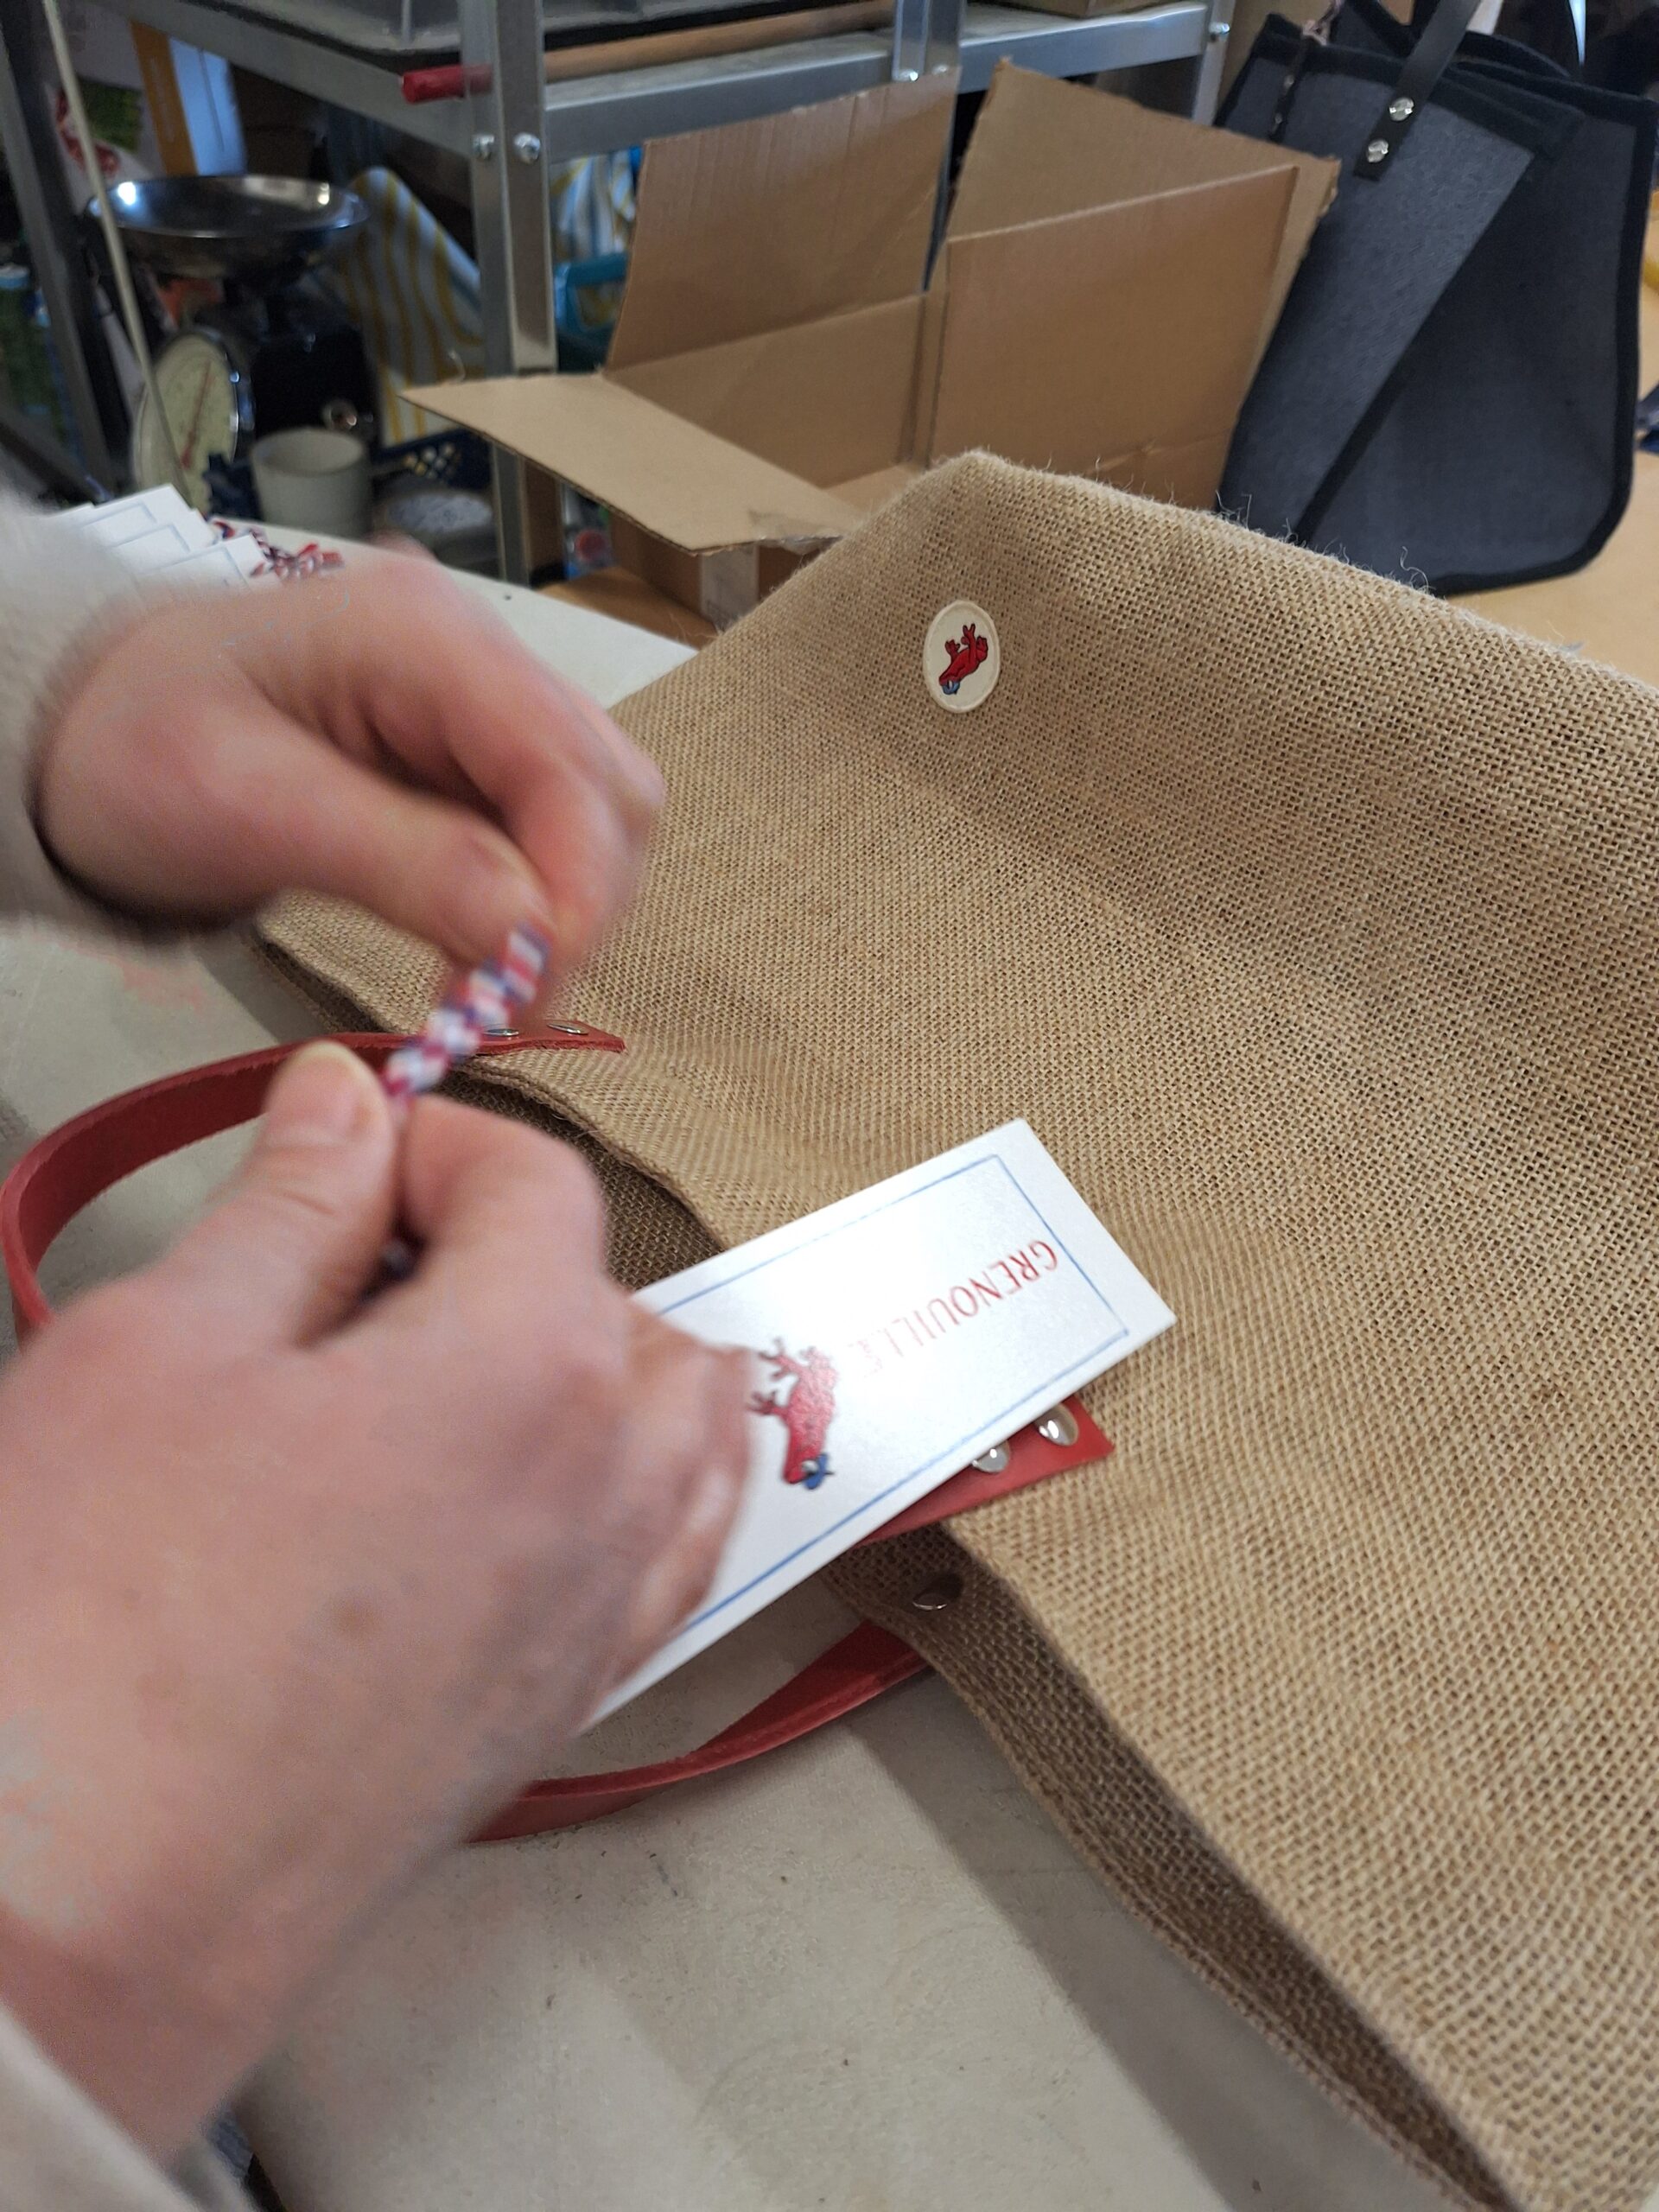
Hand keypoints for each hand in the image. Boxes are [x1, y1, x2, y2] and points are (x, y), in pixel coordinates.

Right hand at [0, 1044, 745, 2158]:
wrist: (75, 1909)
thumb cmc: (92, 1637)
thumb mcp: (164, 1349)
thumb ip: (289, 1205)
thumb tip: (345, 1104)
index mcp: (529, 1371)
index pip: (542, 1189)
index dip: (438, 1144)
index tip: (347, 1159)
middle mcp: (607, 1493)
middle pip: (628, 1309)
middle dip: (520, 1255)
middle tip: (371, 1268)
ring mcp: (598, 1615)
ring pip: (683, 1436)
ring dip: (600, 1368)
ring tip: (454, 1368)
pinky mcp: (560, 1711)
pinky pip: (665, 1562)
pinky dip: (630, 1490)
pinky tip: (525, 1495)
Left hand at [35, 547, 661, 981]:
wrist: (73, 725)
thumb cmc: (131, 744)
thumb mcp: (246, 806)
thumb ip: (400, 861)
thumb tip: (532, 931)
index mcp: (424, 635)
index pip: (567, 760)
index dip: (579, 883)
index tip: (533, 985)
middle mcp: (476, 655)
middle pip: (608, 789)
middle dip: (578, 903)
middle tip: (502, 998)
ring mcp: (478, 704)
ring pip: (594, 819)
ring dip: (559, 912)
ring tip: (475, 979)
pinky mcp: (469, 755)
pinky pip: (545, 837)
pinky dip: (526, 908)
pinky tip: (467, 950)